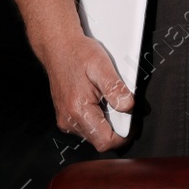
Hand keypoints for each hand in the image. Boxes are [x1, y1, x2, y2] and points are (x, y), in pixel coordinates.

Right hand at [45, 33, 132, 151]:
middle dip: (114, 126)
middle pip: (100, 139)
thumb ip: (115, 89)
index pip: (105, 141)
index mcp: (78, 110)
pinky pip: (86, 127)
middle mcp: (68, 120)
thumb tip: (128, 106)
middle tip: (116, 103)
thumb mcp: (101, 65)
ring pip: (94, 134)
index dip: (122, 135)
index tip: (131, 123)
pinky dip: (96, 117)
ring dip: (105, 122)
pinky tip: (95, 99)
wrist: (58, 46)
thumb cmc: (77, 53)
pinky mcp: (65, 117)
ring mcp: (65, 120)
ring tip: (103, 98)